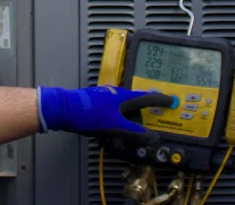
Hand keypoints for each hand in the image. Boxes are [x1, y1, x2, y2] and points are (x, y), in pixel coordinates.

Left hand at [37, 85, 177, 136]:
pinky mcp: (96, 105)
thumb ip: (135, 133)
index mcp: (123, 97)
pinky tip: (108, 138)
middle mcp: (115, 94)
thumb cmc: (89, 114)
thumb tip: (154, 138)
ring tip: (120, 140)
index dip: (160, 100)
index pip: (147, 98)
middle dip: (138, 122)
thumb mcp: (116, 126)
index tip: (172, 100)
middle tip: (142, 135)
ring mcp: (105, 98)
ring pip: (122, 113)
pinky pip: (111, 116)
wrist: (63, 109)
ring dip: (124, 126)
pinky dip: (114, 126)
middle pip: (135, 108)